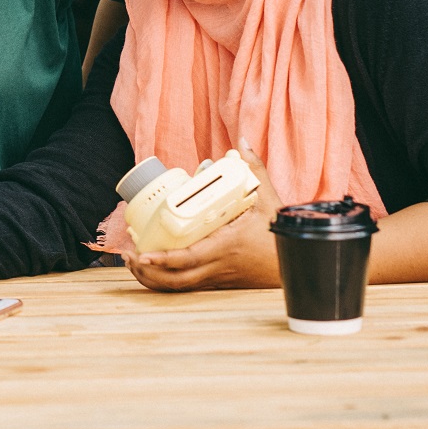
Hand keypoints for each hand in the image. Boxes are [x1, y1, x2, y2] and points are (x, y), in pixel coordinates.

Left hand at [122, 143, 283, 290]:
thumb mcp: (270, 199)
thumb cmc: (280, 234)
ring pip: (179, 288)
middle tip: (129, 256)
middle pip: (176, 279)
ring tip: (134, 263)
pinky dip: (167, 282)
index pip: (188, 257)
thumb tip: (242, 141)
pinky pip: (188, 287)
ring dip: (153, 280)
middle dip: (148, 272)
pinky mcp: (219, 283)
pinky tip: (153, 270)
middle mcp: (218, 266)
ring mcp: (217, 278)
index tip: (142, 254)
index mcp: (226, 246)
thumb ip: (254, 169)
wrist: (298, 266)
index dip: (162, 260)